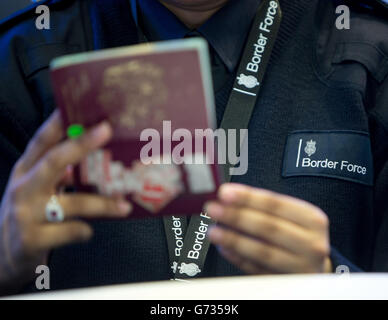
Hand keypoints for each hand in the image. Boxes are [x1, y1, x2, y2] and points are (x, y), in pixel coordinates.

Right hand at [0, 111, 131, 293]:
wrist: (1, 254)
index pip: (41, 141)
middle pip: (54, 161)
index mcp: (25, 170)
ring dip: (102, 203)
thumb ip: (57, 173)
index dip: (58, 122)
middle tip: (106, 130)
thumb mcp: (35, 188)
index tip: (80, 107)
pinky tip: (89, 231)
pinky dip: (84, 231)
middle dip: (81, 144)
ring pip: (71, 202)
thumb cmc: (26, 214)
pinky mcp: (31, 239)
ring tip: (123, 205)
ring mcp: (25, 214)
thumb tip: (90, 158)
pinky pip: (70, 231)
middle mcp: (23, 187)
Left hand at [206, 183, 330, 273]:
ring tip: (214, 231)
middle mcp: (311, 243)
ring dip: (234, 239)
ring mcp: (301, 266)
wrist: (316, 266)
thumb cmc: (298, 235)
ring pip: (263, 251)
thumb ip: (263, 207)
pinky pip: (258, 270)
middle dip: (237, 216)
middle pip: (269, 227)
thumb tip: (229, 197)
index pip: (276, 204)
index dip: (248, 198)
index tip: (225, 192)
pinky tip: (225, 248)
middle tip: (214, 209)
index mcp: (312, 219)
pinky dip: (239, 258)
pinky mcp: (287, 283)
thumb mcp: (293, 217)